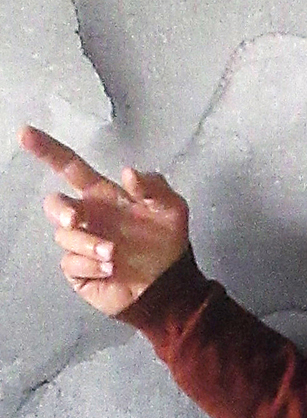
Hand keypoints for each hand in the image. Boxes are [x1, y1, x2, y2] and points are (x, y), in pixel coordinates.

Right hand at [18, 125, 189, 316]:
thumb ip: (153, 186)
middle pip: (55, 204)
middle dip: (60, 210)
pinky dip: (91, 266)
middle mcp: (88, 217)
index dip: (48, 150)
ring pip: (65, 237)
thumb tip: (127, 172)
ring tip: (115, 254)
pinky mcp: (80, 270)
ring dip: (89, 244)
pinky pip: (72, 263)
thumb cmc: (169, 241)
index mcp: (104, 196)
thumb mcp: (171, 207)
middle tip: (76, 220)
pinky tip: (111, 269)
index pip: (70, 167)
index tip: (25, 134)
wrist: (169, 284)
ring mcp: (81, 244)